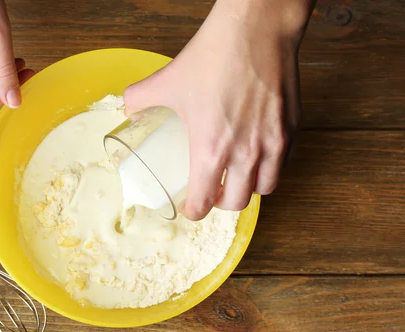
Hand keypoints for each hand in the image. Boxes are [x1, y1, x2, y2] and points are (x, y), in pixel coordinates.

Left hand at [124, 0, 313, 219]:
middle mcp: (246, 154)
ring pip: (265, 188)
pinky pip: (284, 164)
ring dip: (248, 188)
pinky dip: (270, 167)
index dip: (193, 211)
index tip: (189, 206)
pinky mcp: (293, 129)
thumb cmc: (214, 55)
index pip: (203, 203)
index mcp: (211, 149)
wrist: (256, 29)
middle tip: (211, 190)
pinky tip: (258, 154)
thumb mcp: (167, 80)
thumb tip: (128, 110)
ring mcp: (274, 143)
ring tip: (236, 175)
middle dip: (220, 202)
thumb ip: (139, 99)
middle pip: (236, 203)